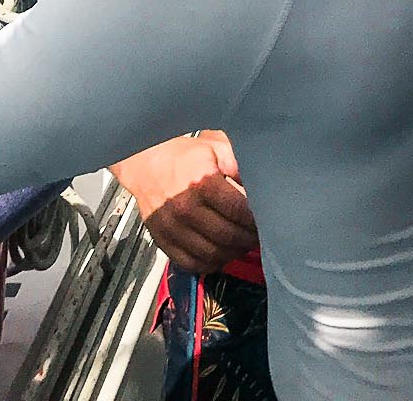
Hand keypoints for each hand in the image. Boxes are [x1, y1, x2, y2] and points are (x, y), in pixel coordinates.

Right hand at [114, 133, 255, 272]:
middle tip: (259, 235)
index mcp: (201, 183)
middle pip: (227, 236)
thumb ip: (238, 163)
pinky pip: (191, 264)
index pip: (238, 211)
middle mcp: (186, 209)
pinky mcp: (163, 241)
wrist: (145, 163)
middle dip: (248, 239)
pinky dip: (210, 264)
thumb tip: (261, 180)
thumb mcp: (215, 148)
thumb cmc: (183, 156)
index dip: (256, 219)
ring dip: (232, 253)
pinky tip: (221, 254)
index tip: (267, 219)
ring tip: (243, 245)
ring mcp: (172, 228)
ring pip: (211, 254)